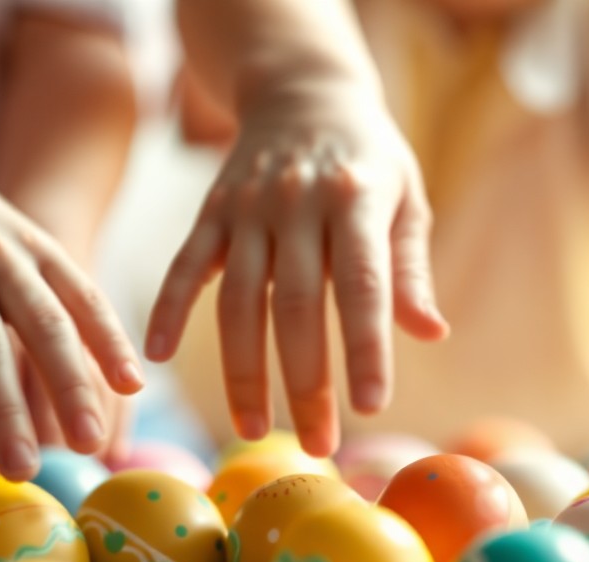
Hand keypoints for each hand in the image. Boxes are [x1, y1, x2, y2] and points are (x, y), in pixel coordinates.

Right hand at [146, 82, 448, 456]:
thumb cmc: (369, 159)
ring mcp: (247, 208)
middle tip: (318, 445)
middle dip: (306, 382)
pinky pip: (185, 266)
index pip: (363, 286)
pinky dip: (169, 310)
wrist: (302, 90)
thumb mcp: (405, 199)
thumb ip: (409, 269)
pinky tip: (157, 359)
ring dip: (244, 371)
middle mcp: (298, 204)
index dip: (367, 348)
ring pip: (240, 300)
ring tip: (253, 430)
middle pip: (298, 307)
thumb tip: (431, 334)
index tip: (373, 406)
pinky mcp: (211, 212)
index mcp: (357, 200)